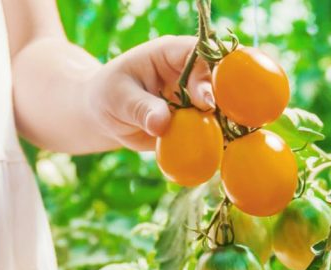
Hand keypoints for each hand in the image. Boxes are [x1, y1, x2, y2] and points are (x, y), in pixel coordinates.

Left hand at [84, 35, 213, 150]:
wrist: (104, 115)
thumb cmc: (108, 96)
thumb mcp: (119, 99)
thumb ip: (142, 109)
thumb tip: (162, 124)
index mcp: (170, 54)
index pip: (198, 55)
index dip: (206, 75)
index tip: (206, 103)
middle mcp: (189, 73)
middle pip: (219, 80)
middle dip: (225, 101)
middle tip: (222, 125)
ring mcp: (194, 97)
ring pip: (220, 107)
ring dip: (223, 124)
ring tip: (222, 143)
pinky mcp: (194, 120)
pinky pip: (210, 129)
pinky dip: (214, 141)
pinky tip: (215, 154)